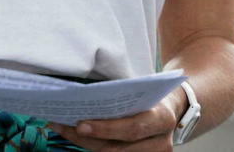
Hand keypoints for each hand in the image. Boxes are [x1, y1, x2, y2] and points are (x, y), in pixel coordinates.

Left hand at [48, 94, 181, 150]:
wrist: (173, 108)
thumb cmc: (152, 93)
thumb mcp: (144, 88)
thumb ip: (123, 92)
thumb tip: (85, 92)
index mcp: (162, 119)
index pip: (132, 128)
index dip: (105, 129)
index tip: (81, 124)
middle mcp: (160, 143)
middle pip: (117, 149)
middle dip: (87, 139)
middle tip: (62, 126)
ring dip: (83, 143)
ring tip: (61, 127)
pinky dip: (91, 145)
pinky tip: (73, 132)